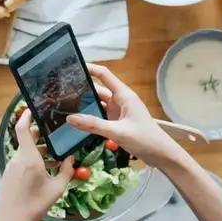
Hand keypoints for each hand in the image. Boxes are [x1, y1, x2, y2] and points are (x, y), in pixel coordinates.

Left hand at [0, 110, 73, 220]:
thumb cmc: (36, 204)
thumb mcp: (57, 188)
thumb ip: (66, 170)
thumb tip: (72, 158)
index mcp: (28, 157)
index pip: (23, 128)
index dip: (27, 115)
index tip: (33, 107)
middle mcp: (17, 158)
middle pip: (28, 139)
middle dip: (41, 135)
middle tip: (56, 133)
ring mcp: (11, 166)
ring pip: (26, 151)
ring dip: (40, 150)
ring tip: (57, 156)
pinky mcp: (9, 175)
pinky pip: (22, 161)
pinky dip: (34, 159)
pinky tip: (46, 169)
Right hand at [66, 64, 182, 166]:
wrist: (161, 154)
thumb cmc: (145, 139)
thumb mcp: (118, 132)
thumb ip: (93, 125)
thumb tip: (70, 118)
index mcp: (124, 95)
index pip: (104, 74)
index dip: (89, 68)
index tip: (73, 66)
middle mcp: (120, 100)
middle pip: (97, 90)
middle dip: (81, 89)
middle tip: (61, 90)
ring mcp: (117, 111)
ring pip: (97, 104)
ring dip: (84, 105)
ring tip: (64, 104)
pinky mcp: (116, 122)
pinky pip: (99, 116)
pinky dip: (88, 117)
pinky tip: (76, 120)